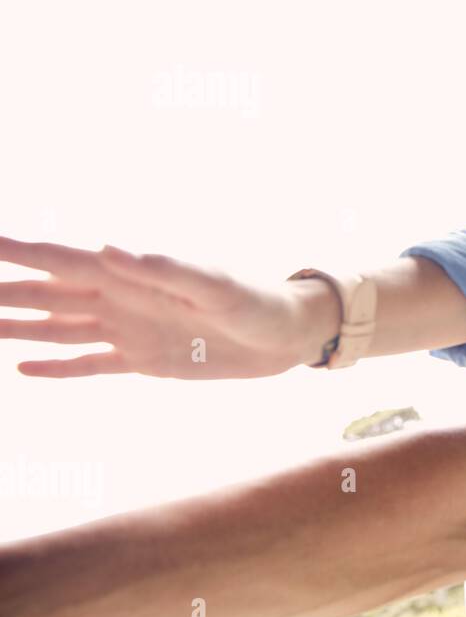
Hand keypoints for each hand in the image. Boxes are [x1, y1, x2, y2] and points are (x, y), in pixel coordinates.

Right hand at [0, 235, 319, 378]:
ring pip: (57, 327)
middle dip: (3, 288)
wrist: (287, 336)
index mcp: (132, 275)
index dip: (18, 252)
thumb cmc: (257, 302)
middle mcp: (121, 299)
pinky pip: (89, 364)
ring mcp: (128, 330)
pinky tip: (22, 368)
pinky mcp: (143, 361)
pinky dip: (56, 367)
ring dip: (16, 325)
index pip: (61, 260)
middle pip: (45, 293)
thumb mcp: (216, 285)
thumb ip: (166, 268)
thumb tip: (111, 248)